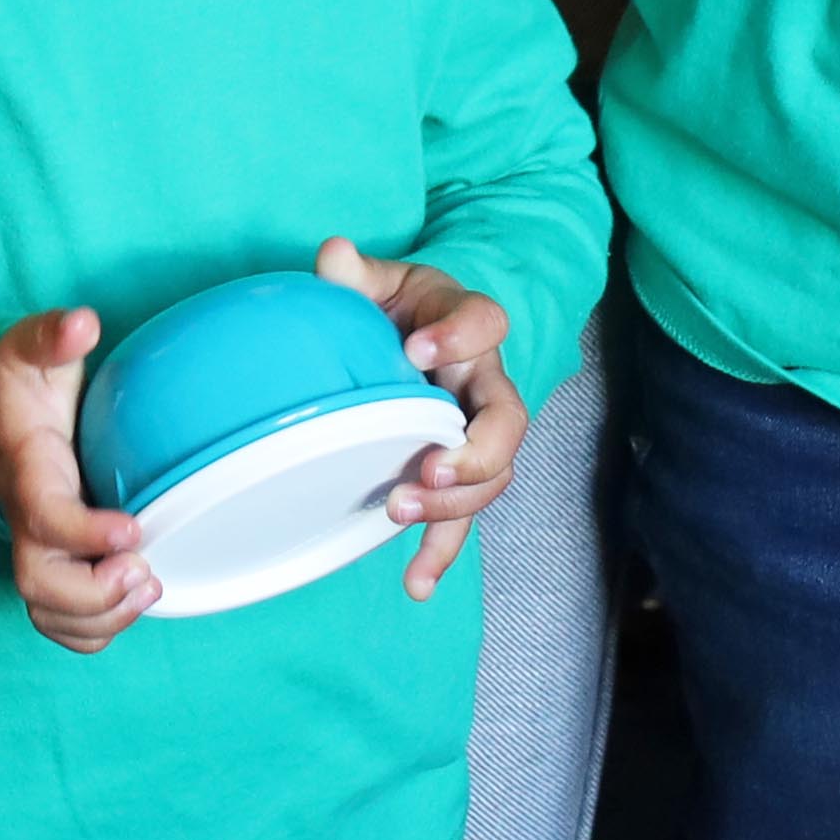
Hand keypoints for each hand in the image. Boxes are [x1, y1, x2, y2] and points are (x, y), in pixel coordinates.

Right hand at [0, 306, 157, 651]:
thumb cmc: (17, 385)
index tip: (133, 528)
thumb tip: (82, 322)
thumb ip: (51, 335)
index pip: (43, 515)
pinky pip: (61, 621)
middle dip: (95, 593)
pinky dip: (95, 630)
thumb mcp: (28, 348)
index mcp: (25, 471)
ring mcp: (35, 548)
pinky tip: (134, 600)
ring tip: (149, 586)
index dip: (84, 531)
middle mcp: (24, 520)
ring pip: (49, 612)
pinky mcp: (52, 564)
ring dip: (102, 618)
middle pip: (38, 582)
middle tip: (145, 569)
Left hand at [316, 234, 525, 601]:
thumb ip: (356, 274)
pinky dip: (441, 551)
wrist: (415, 335)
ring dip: (451, 502)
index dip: (461, 337)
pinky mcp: (455, 473)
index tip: (417, 349)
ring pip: (491, 476)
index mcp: (468, 325)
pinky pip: (460, 516)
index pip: (485, 323)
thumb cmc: (398, 306)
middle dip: (473, 451)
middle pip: (507, 420)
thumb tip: (332, 255)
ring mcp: (474, 432)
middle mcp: (483, 381)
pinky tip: (416, 583)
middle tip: (427, 466)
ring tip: (398, 512)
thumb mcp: (379, 280)